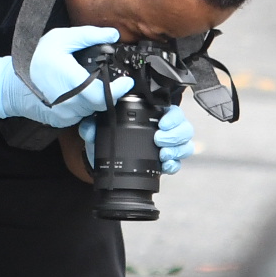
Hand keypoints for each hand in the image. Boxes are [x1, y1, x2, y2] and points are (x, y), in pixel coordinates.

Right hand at [0, 23, 127, 126]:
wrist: (11, 83)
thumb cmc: (34, 60)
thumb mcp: (61, 38)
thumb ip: (89, 35)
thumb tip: (112, 35)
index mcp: (72, 83)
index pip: (103, 94)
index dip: (119, 90)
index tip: (127, 82)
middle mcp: (71, 103)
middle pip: (101, 103)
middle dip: (109, 92)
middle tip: (114, 81)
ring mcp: (66, 115)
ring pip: (92, 110)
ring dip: (96, 98)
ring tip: (91, 83)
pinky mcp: (62, 121)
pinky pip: (81, 115)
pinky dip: (84, 104)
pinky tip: (77, 92)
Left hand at [75, 106, 198, 173]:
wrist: (107, 160)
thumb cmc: (107, 138)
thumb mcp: (98, 129)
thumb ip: (92, 126)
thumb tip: (90, 128)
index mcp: (150, 114)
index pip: (171, 109)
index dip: (172, 116)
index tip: (162, 124)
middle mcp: (164, 128)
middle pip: (184, 127)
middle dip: (174, 135)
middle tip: (159, 140)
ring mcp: (167, 145)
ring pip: (185, 144)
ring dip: (176, 150)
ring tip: (163, 155)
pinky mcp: (166, 162)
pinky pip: (178, 162)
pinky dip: (173, 165)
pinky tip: (165, 166)